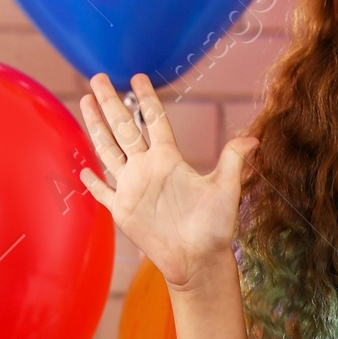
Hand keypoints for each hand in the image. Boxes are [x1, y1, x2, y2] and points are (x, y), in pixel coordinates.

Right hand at [79, 71, 253, 289]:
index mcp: (170, 160)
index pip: (154, 121)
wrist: (199, 260)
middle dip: (111, 103)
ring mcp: (132, 188)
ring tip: (85, 101)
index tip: (138, 77)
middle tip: (99, 77)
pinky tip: (83, 168)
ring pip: (108, 150)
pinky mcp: (122, 210)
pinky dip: (92, 181)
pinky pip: (102, 192)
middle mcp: (148, 169)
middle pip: (124, 128)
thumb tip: (254, 139)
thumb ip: (232, 162)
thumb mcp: (226, 190)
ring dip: (96, 127)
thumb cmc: (215, 227)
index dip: (146, 100)